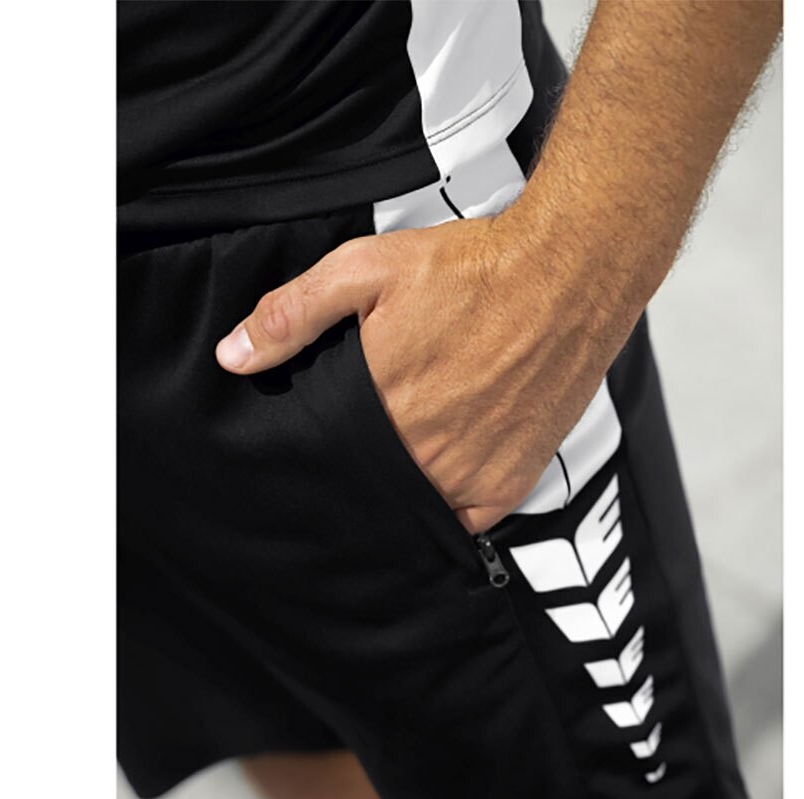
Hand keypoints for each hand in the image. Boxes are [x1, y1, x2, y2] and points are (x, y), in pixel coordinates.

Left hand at [215, 213, 621, 533]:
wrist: (568, 274)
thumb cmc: (477, 270)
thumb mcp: (366, 270)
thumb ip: (293, 315)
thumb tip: (235, 357)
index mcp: (381, 405)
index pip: (325, 459)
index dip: (319, 454)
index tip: (320, 447)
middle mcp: (424, 450)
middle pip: (369, 485)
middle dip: (360, 471)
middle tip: (366, 446)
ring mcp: (470, 473)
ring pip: (413, 506)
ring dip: (402, 491)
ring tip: (405, 459)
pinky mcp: (510, 482)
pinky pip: (465, 523)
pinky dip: (448, 510)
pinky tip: (442, 480)